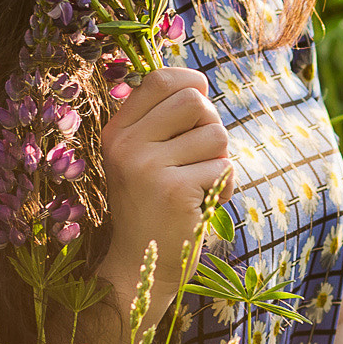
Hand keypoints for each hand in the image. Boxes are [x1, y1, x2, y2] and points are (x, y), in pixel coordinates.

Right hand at [96, 66, 231, 321]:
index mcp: (117, 132)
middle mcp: (126, 145)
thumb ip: (161, 122)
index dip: (190, 82)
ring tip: (200, 183)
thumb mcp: (143, 157)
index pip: (158, 79)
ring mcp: (147, 168)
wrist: (143, 264)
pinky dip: (225, 186)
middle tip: (202, 154)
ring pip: (216, 135)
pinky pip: (224, 167)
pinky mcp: (175, 191)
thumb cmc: (154, 204)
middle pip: (195, 101)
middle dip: (212, 125)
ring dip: (220, 159)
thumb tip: (197, 82)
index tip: (200, 99)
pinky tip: (204, 203)